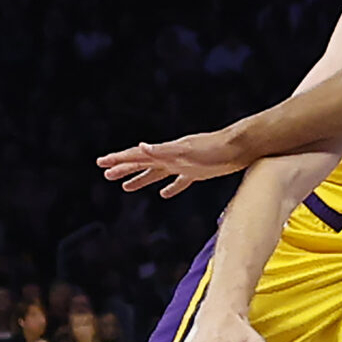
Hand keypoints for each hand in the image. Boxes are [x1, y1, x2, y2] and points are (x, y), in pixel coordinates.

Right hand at [99, 127, 256, 197]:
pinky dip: (170, 187)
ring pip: (156, 173)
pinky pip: (178, 181)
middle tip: (106, 174)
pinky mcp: (197, 172)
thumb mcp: (186, 150)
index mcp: (166, 152)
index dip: (119, 159)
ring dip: (141, 179)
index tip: (101, 163)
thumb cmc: (215, 148)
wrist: (241, 147)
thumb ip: (163, 150)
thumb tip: (141, 147)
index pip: (137, 155)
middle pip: (142, 163)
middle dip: (124, 168)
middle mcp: (172, 156)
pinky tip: (165, 194)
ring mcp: (184, 164)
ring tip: (126, 187)